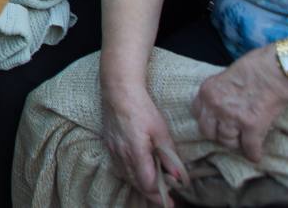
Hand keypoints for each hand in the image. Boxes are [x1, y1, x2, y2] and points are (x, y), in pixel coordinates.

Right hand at [102, 85, 185, 205]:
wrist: (118, 90)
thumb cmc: (141, 108)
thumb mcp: (161, 131)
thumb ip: (169, 156)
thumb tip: (178, 177)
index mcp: (135, 152)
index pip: (147, 183)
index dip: (160, 194)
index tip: (171, 201)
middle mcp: (121, 154)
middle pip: (136, 184)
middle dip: (151, 194)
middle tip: (166, 201)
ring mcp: (113, 150)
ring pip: (127, 177)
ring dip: (140, 185)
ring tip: (154, 189)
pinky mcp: (109, 144)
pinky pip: (120, 167)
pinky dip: (131, 174)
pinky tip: (138, 172)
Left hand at [192, 45, 287, 162]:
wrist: (274, 71)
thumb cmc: (253, 68)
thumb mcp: (224, 77)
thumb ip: (219, 93)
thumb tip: (222, 106)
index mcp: (206, 92)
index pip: (197, 113)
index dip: (208, 119)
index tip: (215, 122)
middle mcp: (215, 106)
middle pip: (208, 131)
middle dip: (218, 134)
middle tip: (229, 134)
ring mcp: (232, 117)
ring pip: (227, 141)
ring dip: (236, 143)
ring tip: (243, 142)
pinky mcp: (251, 126)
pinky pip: (249, 148)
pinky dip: (253, 154)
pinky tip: (256, 155)